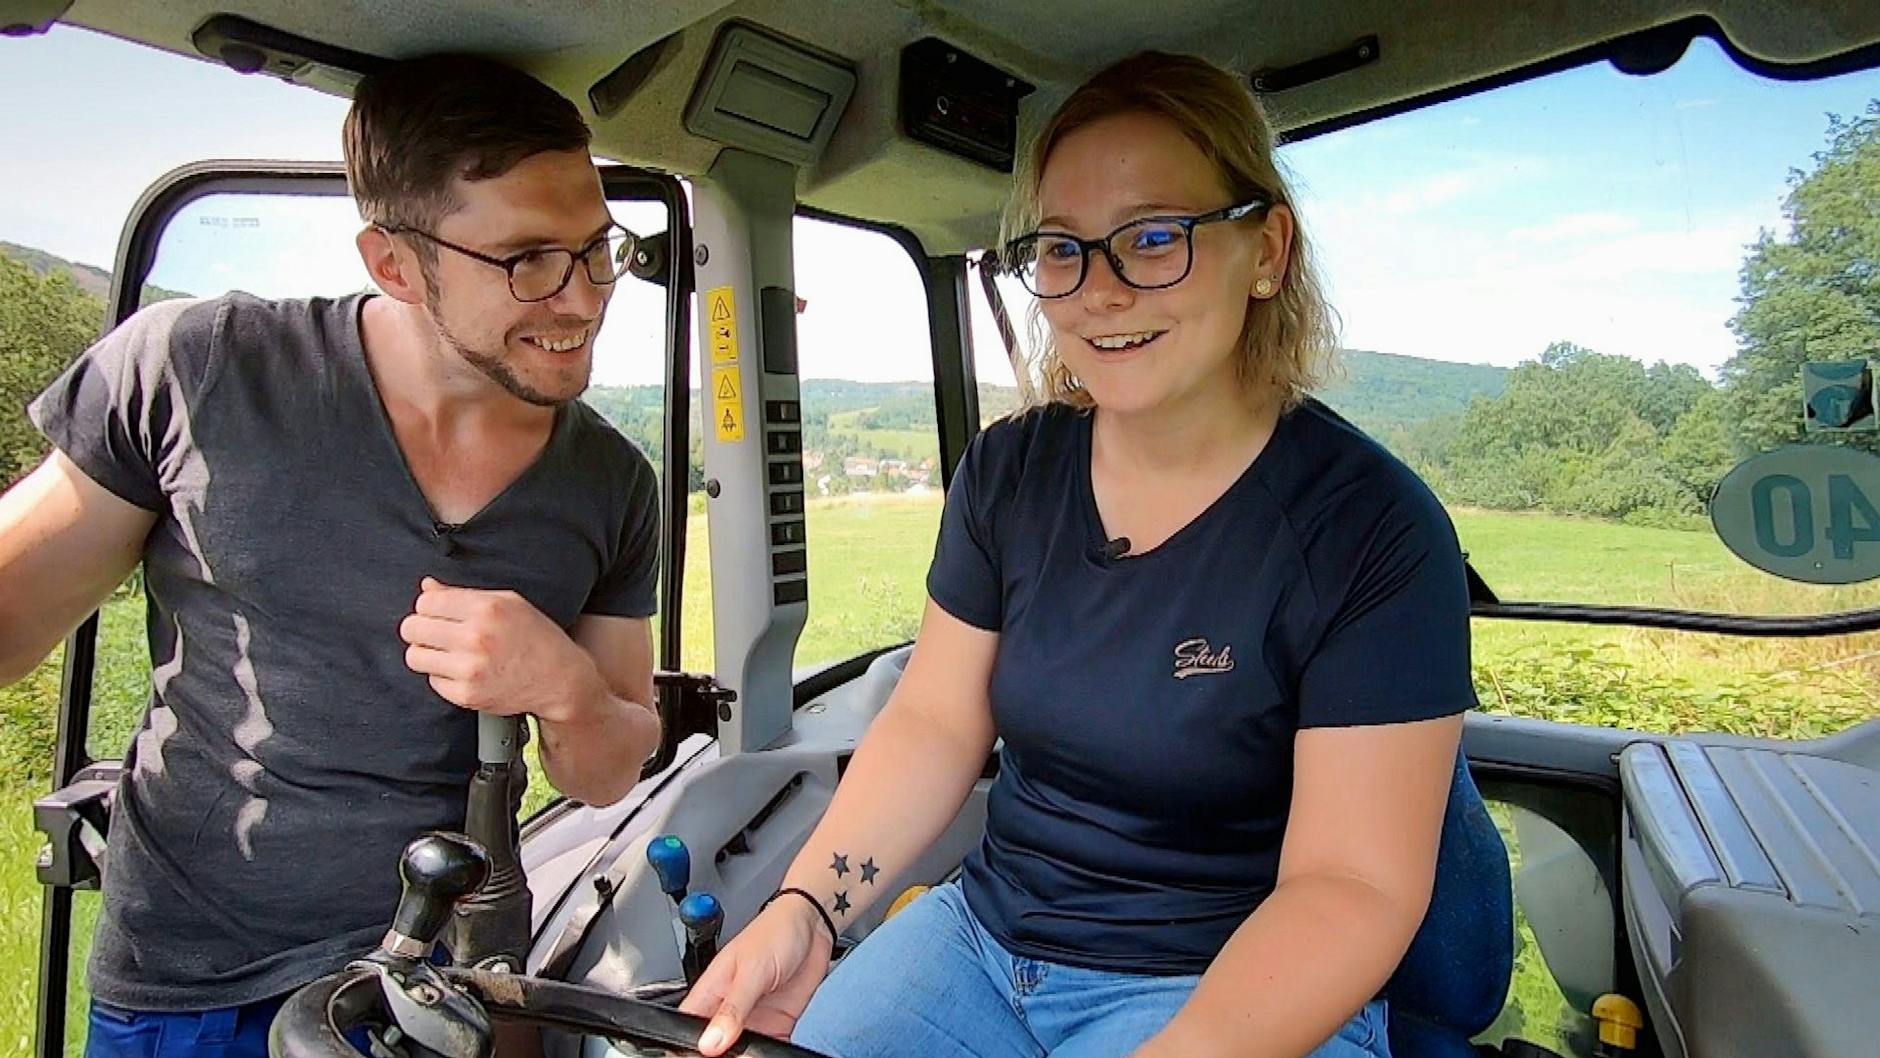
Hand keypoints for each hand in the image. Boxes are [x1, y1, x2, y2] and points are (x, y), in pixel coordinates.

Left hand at [399, 577, 604, 721]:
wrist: (560, 679)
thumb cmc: (537, 637)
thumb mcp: (509, 603)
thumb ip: (463, 594)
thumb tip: (427, 587)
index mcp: (487, 608)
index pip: (425, 601)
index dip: (429, 607)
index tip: (438, 613)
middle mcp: (476, 637)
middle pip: (412, 628)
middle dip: (420, 629)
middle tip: (436, 634)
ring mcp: (470, 669)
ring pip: (415, 656)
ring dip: (428, 653)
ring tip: (448, 653)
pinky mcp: (467, 695)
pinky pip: (432, 681)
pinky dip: (444, 676)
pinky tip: (464, 671)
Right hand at [678, 896, 834, 1055]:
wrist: (813, 926)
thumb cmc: (775, 932)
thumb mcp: (751, 970)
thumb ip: (732, 1008)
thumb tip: (710, 1043)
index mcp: (711, 992)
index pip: (688, 1027)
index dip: (692, 1045)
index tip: (704, 1055)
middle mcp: (729, 1009)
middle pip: (714, 1046)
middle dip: (721, 1056)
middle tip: (735, 1056)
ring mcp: (753, 1019)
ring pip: (741, 1052)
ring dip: (747, 1056)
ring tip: (755, 1055)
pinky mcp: (777, 1024)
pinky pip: (770, 1049)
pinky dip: (771, 1055)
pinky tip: (773, 1054)